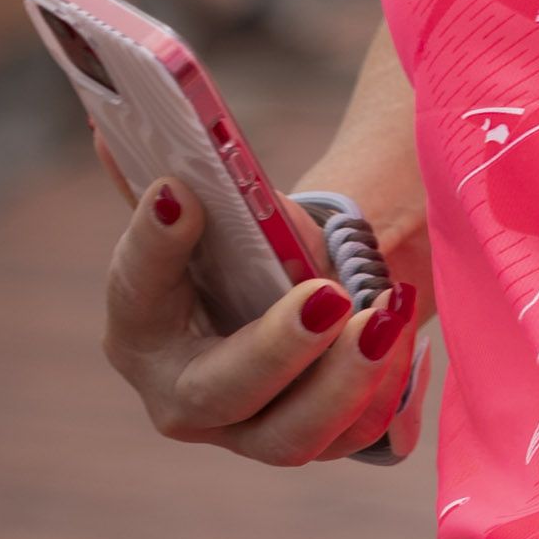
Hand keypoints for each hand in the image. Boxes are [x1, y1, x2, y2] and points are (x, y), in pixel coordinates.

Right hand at [102, 177, 416, 464]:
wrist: (305, 286)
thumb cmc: (254, 240)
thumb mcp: (226, 202)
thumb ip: (189, 164)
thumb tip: (135, 97)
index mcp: (142, 323)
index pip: (135, 289)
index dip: (152, 245)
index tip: (180, 193)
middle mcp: (182, 393)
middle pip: (216, 391)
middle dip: (275, 347)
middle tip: (329, 297)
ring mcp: (246, 431)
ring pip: (290, 437)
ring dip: (343, 381)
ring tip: (386, 316)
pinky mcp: (310, 441)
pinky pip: (352, 435)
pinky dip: (385, 386)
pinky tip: (404, 332)